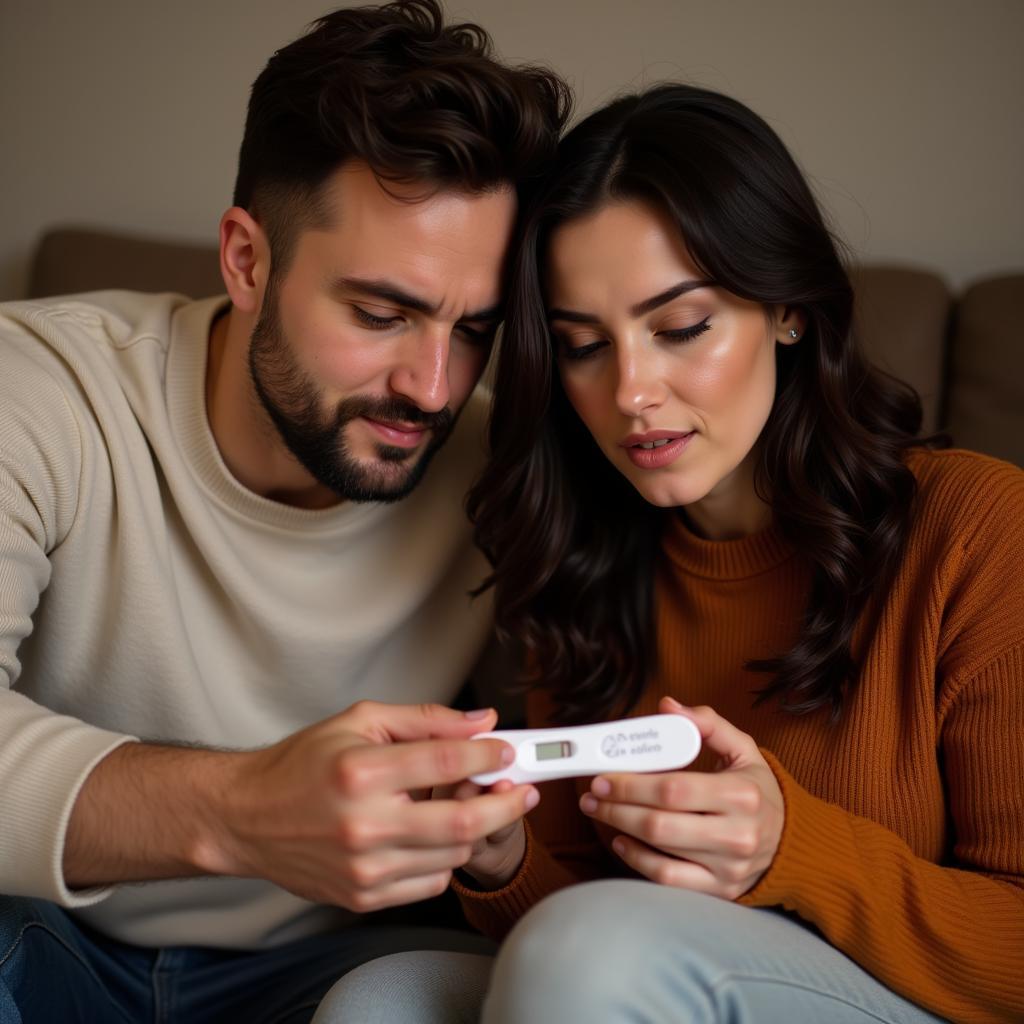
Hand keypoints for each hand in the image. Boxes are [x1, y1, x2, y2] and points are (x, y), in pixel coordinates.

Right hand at [204, 701, 536, 911]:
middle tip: (524, 790)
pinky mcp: (362, 896)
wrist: (246, 818)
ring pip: (452, 855)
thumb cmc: (301, 764)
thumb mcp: (359, 722)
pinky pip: (430, 883)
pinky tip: (436, 835)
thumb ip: (425, 719)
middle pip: (462, 821)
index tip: (507, 751)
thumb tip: (482, 721)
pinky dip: (445, 858)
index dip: (489, 755)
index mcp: (362, 772)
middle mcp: (364, 824)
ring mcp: (364, 867)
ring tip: (473, 805)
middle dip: (506, 804)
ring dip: (475, 830)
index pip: (447, 762)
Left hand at [579, 697, 783, 898]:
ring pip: (661, 852)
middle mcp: (738, 835)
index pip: (675, 789)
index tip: (605, 776)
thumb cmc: (757, 789)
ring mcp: (728, 868)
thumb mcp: (743, 749)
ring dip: (620, 829)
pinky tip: (621, 840)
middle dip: (617, 808)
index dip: (633, 784)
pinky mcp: (719, 890)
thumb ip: (707, 724)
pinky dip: (638, 861)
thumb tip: (667, 706)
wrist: (790, 841)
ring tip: (600, 811)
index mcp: (742, 794)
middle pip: (661, 824)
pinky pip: (668, 880)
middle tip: (592, 794)